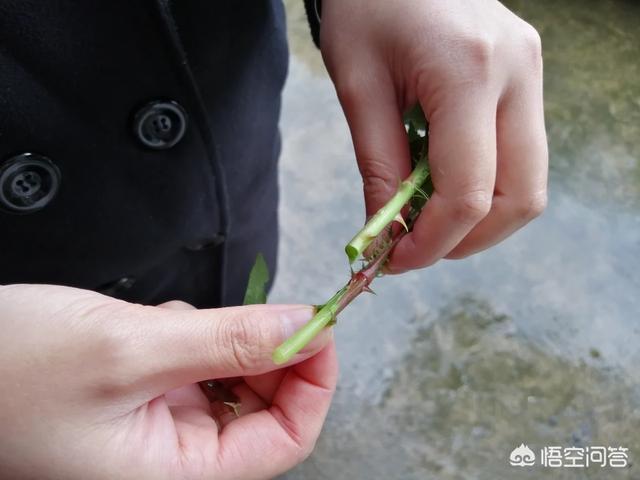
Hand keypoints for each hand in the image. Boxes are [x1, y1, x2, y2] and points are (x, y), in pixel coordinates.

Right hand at [0, 284, 335, 479]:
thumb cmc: (10, 369)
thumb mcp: (129, 349)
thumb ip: (227, 339)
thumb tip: (304, 326)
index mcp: (175, 473)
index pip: (285, 440)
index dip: (314, 381)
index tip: (319, 325)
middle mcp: (173, 456)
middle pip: (265, 406)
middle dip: (268, 352)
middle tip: (263, 307)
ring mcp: (158, 422)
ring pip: (231, 376)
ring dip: (221, 339)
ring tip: (170, 324)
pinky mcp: (143, 392)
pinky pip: (196, 360)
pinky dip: (190, 333)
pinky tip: (151, 325)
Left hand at [321, 0, 547, 271]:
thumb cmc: (366, 6)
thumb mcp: (358, 86)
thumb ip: (377, 166)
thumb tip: (387, 234)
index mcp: (469, 72)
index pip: (469, 192)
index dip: (433, 242)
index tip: (397, 260)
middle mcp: (518, 74)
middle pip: (520, 198)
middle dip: (467, 240)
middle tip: (416, 247)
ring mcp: (532, 74)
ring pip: (528, 183)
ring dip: (480, 218)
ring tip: (426, 217)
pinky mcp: (528, 77)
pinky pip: (520, 156)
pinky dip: (485, 186)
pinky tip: (442, 180)